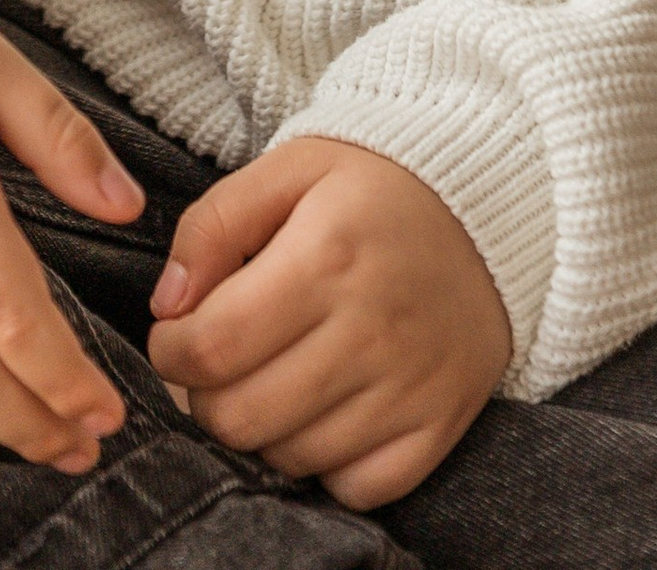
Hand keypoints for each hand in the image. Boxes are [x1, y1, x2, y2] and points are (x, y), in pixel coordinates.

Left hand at [146, 137, 509, 507]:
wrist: (489, 211)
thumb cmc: (373, 187)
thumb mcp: (290, 168)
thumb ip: (213, 225)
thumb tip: (168, 305)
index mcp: (325, 256)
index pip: (213, 347)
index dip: (171, 353)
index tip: (174, 336)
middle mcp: (370, 330)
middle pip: (242, 417)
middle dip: (204, 399)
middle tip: (213, 366)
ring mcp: (410, 386)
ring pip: (291, 458)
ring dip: (260, 430)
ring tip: (267, 380)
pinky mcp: (440, 424)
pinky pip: (356, 487)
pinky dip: (324, 465)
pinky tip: (319, 414)